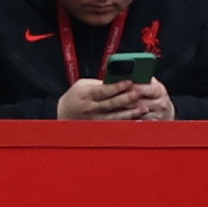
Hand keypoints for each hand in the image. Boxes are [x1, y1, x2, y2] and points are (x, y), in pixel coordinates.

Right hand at [54, 73, 178, 120]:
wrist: (63, 113)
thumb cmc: (76, 96)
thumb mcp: (83, 84)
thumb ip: (100, 83)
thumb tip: (120, 79)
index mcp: (85, 95)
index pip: (103, 90)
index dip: (117, 87)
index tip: (129, 82)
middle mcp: (89, 109)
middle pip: (110, 104)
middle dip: (126, 98)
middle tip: (139, 93)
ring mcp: (94, 120)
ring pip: (115, 116)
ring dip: (131, 112)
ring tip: (144, 108)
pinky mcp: (99, 127)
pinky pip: (115, 125)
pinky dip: (127, 122)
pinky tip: (138, 120)